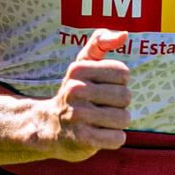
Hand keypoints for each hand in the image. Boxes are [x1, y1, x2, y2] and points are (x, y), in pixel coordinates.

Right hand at [40, 30, 131, 160]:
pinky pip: (117, 138)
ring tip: (100, 122)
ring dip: (117, 123)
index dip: (118, 82)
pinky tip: (99, 135)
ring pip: (124, 118)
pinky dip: (114, 139)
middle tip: (100, 107)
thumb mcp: (83, 63)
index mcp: (78, 69)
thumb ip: (100, 43)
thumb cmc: (75, 92)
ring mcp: (78, 116)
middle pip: (125, 96)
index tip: (102, 87)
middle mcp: (75, 90)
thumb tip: (124, 34)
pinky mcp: (82, 140)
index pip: (122, 73)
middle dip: (119, 105)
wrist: (49, 127)